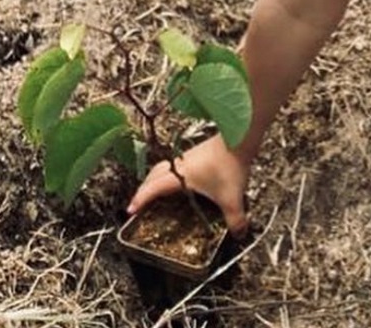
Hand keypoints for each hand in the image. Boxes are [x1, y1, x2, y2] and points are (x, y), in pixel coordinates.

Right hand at [126, 135, 251, 234]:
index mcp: (180, 176)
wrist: (239, 137)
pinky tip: (184, 179)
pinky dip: (172, 172)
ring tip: (157, 189)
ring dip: (156, 178)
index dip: (140, 199)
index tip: (131, 210)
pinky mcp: (198, 152)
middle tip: (139, 200)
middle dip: (143, 188)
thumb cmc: (230, 163)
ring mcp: (188, 157)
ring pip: (164, 167)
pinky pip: (176, 164)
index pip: (152, 188)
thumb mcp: (231, 198)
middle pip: (153, 175)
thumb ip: (235, 219)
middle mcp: (180, 165)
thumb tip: (238, 233)